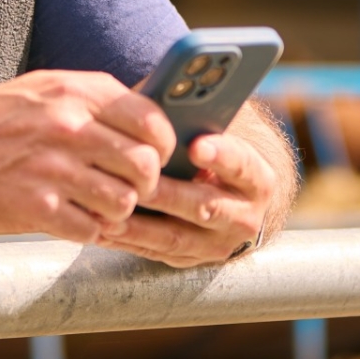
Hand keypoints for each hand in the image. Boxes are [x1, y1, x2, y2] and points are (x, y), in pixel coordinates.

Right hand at [0, 70, 175, 243]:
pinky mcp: (36, 209)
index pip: (151, 120)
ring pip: (123, 201)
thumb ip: (92, 98)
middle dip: (146, 183)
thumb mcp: (43, 90)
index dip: (163, 144)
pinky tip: (74, 219)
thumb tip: (148, 115)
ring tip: (100, 206)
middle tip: (131, 188)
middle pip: (145, 165)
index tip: (156, 155)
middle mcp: (68, 127)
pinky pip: (92, 229)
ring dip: (118, 210)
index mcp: (75, 92)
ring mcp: (53, 169)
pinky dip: (90, 230)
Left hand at [97, 121, 282, 267]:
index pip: (242, 165)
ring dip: (140, 226)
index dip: (221, 155)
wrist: (235, 201)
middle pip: (204, 206)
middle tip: (140, 182)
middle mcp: (244, 216)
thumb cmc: (215, 155)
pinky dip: (128, 241)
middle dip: (169, 194)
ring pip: (175, 236)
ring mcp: (217, 244)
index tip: (197, 144)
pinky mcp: (191, 261)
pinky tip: (103, 228)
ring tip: (110, 212)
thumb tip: (155, 97)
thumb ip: (195, 123)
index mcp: (256, 179)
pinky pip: (155, 253)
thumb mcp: (219, 138)